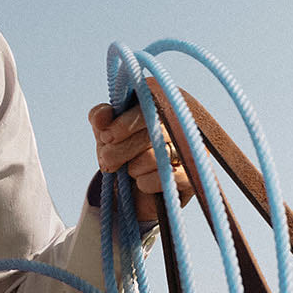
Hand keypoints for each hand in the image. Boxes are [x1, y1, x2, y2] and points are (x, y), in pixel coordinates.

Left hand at [89, 102, 193, 223]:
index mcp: (162, 102)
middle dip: (120, 151)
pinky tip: (142, 182)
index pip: (148, 107)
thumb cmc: (122, 152)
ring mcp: (190, 147)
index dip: (125, 123)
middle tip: (107, 160)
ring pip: (154, 157)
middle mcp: (181, 121)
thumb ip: (100, 117)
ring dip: (133, 168)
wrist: (134, 190)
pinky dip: (145, 183)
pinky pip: (163, 178)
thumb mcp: (106, 132)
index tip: (105, 137)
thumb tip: (102, 116)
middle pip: (150, 133)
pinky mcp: (191, 174)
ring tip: (130, 170)